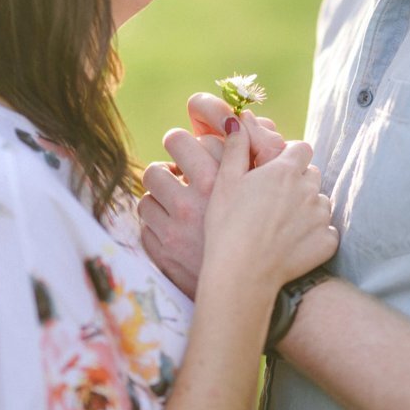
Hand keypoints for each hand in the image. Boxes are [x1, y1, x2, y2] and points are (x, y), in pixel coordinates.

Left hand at [138, 97, 288, 295]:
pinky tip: (171, 225)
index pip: (199, 138)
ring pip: (151, 182)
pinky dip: (155, 219)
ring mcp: (176, 224)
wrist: (252, 289)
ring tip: (173, 196)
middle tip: (180, 162)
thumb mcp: (265, 193)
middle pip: (171, 148)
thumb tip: (236, 120)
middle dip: (174, 150)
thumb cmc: (266, 238)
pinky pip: (144, 219)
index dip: (197, 141)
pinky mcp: (161, 248)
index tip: (198, 150)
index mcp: (226, 182)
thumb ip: (256, 154)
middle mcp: (198, 199)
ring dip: (160, 187)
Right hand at [201, 125, 336, 290]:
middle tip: (274, 201)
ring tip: (281, 225)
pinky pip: (327, 231)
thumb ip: (236, 149)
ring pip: (321, 202)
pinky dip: (314, 236)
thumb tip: (237, 120)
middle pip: (312, 174)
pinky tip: (292, 245)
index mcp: (284, 171)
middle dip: (298, 182)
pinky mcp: (328, 241)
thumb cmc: (226, 227)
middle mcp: (308, 189)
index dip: (290, 158)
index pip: (301, 149)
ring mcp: (321, 216)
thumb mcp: (225, 183)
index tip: (275, 171)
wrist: (240, 273)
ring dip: (308, 208)